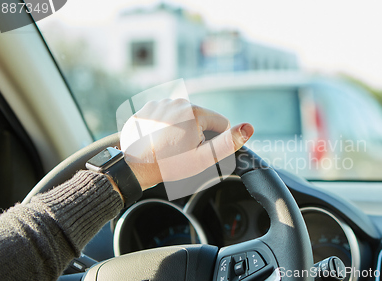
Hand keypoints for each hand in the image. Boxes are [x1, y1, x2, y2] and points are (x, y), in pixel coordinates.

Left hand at [120, 98, 253, 189]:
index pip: (220, 123)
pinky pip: (166, 116)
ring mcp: (159, 103)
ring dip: (182, 130)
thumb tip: (249, 128)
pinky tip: (159, 140)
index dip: (215, 140)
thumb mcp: (202, 158)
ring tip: (170, 147)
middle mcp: (176, 101)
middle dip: (198, 134)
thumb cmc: (168, 164)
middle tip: (183, 151)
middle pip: (201, 119)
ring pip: (183, 117)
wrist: (133, 167)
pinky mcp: (147, 109)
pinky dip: (165, 127)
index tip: (199, 151)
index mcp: (194, 111)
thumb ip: (227, 143)